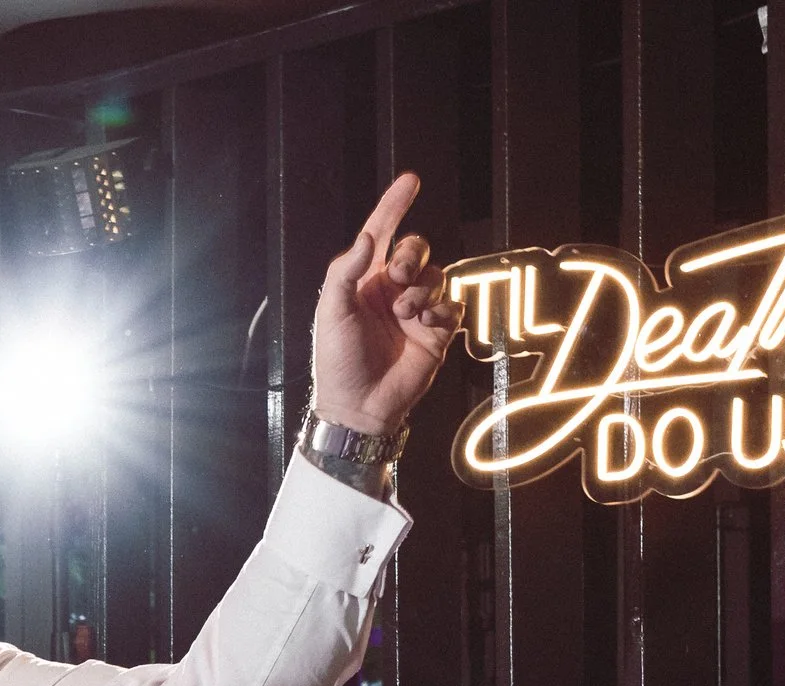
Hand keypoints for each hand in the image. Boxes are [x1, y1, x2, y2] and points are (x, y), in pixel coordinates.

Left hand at [310, 173, 462, 437]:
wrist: (360, 406)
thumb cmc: (338, 360)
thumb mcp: (332, 311)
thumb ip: (346, 270)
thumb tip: (367, 238)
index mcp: (364, 280)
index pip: (381, 233)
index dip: (395, 205)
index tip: (411, 180)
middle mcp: (391, 290)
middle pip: (416, 249)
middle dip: (411, 255)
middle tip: (398, 279)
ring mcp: (415, 310)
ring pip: (436, 275)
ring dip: (424, 289)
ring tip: (407, 314)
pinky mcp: (436, 332)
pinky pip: (453, 305)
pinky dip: (443, 308)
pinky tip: (428, 323)